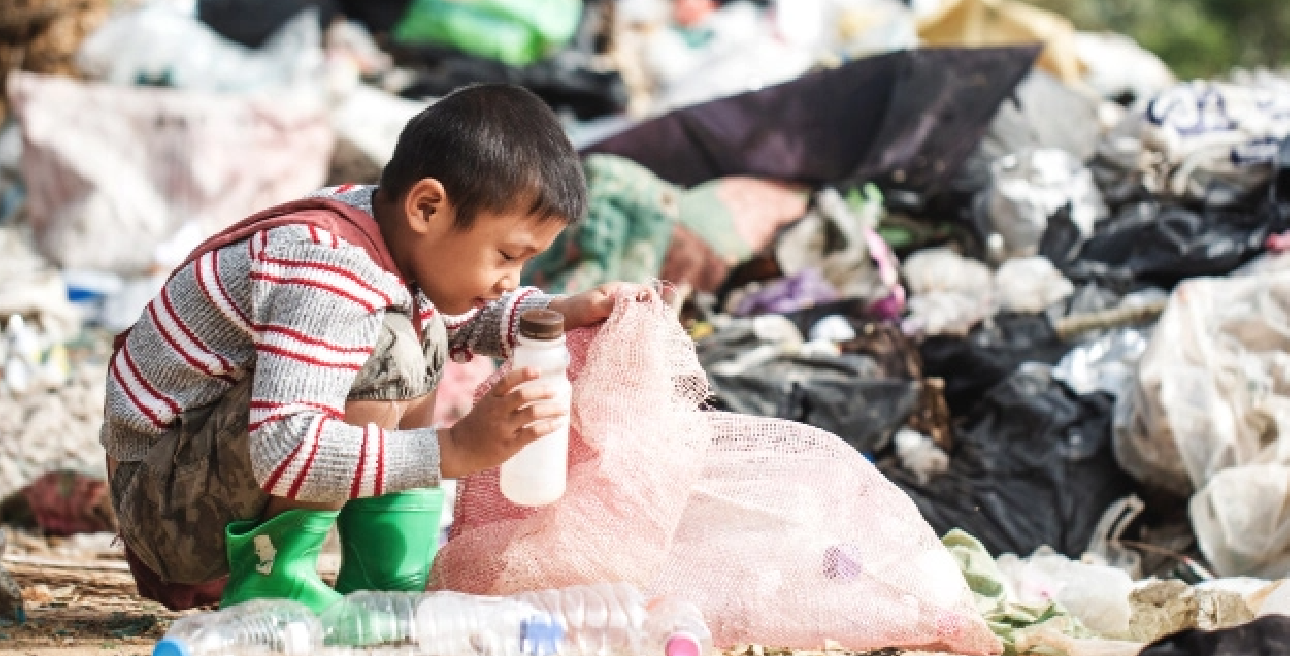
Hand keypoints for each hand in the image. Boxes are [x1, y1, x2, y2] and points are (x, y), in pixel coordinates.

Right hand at [437, 367, 565, 478]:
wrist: (459, 450)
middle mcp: (497, 411)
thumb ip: (503, 399)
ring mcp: (503, 428)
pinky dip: (548, 427)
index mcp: (490, 398)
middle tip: (555, 391)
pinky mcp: (510, 444)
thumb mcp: (484, 406)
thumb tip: (531, 391)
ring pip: (532, 413)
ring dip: (551, 410)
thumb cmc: (475, 427)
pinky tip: (557, 424)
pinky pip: (533, 432)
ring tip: (562, 409)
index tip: (539, 370)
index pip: (508, 381)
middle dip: (541, 391)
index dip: (524, 374)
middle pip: (522, 395)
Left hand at [545, 282, 655, 329]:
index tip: (653, 317)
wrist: (560, 319)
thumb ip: (610, 305)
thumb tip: (631, 305)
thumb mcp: (593, 306)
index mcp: (621, 290)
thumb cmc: (575, 308)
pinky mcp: (614, 325)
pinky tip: (631, 343)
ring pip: (637, 319)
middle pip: (645, 306)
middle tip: (649, 333)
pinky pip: (628, 328)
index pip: (646, 292)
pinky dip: (631, 334)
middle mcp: (622, 301)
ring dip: (640, 328)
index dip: (653, 302)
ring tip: (641, 340)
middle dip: (649, 318)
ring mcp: (618, 313)